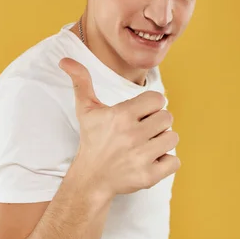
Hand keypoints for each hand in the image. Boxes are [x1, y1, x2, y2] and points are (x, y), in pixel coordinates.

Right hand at [59, 58, 179, 198]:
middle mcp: (131, 135)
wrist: (90, 179)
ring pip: (172, 138)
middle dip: (157, 123)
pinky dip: (166, 162)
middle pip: (167, 118)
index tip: (140, 114)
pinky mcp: (148, 176)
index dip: (151, 106)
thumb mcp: (86, 109)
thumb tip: (65, 60)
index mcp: (121, 115)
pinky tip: (150, 160)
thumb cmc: (92, 140)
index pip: (157, 99)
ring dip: (162, 141)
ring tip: (146, 145)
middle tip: (142, 131)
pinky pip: (174, 161)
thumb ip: (81, 81)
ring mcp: (140, 157)